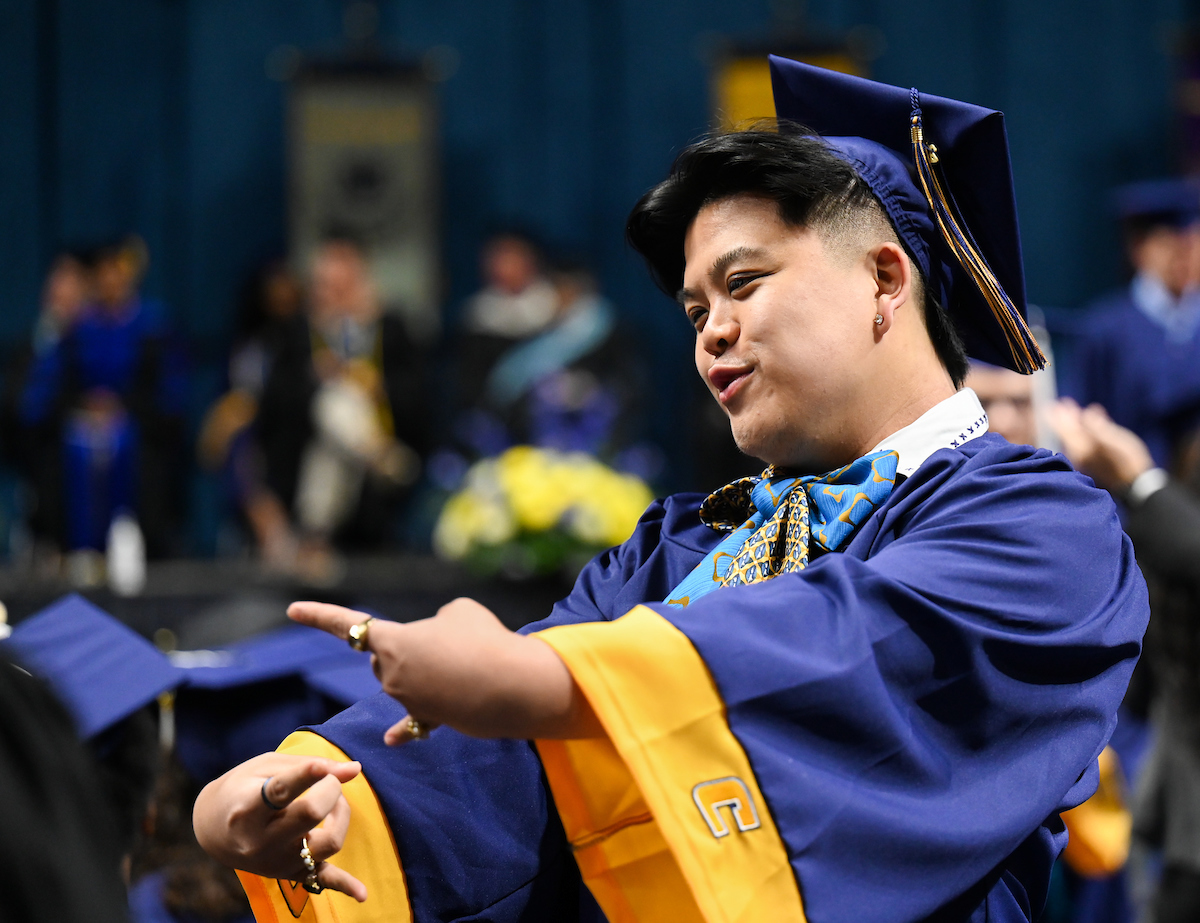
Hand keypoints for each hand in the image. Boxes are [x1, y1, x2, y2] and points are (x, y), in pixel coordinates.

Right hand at [193, 751, 366, 900]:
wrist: (212, 829)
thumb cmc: (242, 788)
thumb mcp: (265, 766)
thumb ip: (309, 765)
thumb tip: (355, 770)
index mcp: (247, 807)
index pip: (282, 790)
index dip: (306, 775)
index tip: (322, 767)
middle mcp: (260, 839)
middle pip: (310, 814)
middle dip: (330, 790)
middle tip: (327, 779)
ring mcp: (276, 861)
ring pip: (327, 843)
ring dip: (342, 817)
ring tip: (334, 803)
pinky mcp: (290, 873)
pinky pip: (321, 881)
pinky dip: (344, 886)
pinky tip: (363, 894)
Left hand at [287, 599, 599, 742]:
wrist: (513, 687)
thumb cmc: (484, 639)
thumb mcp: (460, 610)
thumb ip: (438, 621)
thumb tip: (437, 642)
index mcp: (391, 643)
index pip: (347, 625)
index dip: (318, 615)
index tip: (290, 610)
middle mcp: (391, 676)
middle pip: (387, 656)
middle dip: (409, 647)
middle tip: (450, 642)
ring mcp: (409, 703)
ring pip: (409, 678)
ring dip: (432, 669)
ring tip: (469, 663)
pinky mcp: (430, 721)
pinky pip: (412, 722)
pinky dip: (406, 726)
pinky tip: (392, 740)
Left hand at [1046, 398, 1154, 492]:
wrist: (1136, 486)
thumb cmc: (1128, 461)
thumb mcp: (1115, 441)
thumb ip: (1099, 428)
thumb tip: (1086, 414)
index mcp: (1082, 448)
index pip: (1067, 429)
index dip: (1061, 416)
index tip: (1054, 405)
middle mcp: (1079, 455)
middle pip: (1068, 434)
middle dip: (1064, 419)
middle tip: (1056, 406)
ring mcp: (1085, 460)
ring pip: (1075, 438)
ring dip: (1074, 425)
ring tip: (1072, 412)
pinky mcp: (1093, 464)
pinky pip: (1083, 444)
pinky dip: (1083, 432)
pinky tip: (1088, 425)